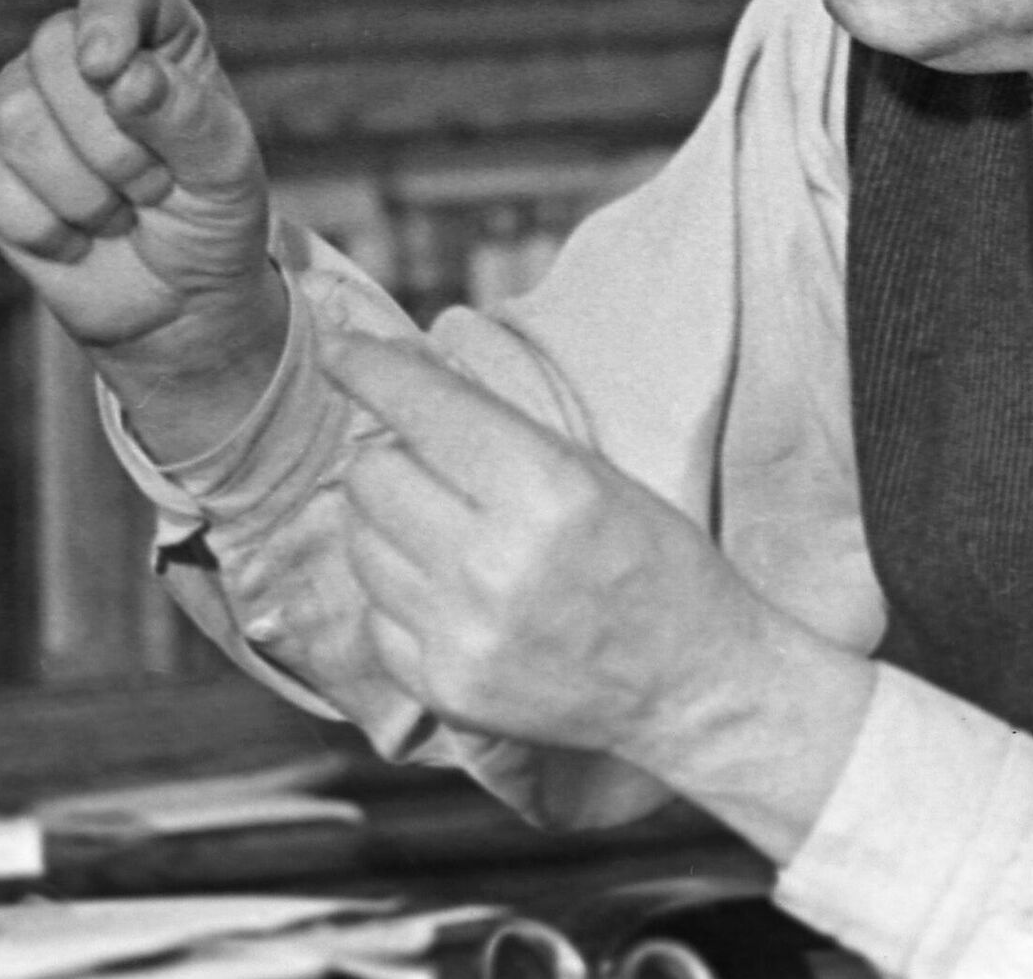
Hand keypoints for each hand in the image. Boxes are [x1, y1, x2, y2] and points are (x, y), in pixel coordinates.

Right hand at [0, 0, 280, 395]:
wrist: (177, 299)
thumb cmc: (211, 217)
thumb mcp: (226, 169)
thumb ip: (187, 115)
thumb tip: (123, 75)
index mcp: (155, 37)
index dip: (108, 15)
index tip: (109, 65)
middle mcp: (78, 57)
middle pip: (52, 52)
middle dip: (111, 142)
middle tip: (153, 188)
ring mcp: (18, 104)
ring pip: (13, 118)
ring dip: (80, 191)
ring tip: (119, 215)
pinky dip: (38, 224)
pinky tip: (75, 239)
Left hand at [322, 325, 784, 767]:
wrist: (693, 684)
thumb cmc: (654, 559)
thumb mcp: (592, 470)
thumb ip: (498, 426)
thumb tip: (402, 371)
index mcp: (545, 487)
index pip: (421, 407)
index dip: (368, 367)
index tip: (340, 347)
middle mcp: (494, 560)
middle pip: (372, 474)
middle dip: (388, 453)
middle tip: (427, 463)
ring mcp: (463, 630)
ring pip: (361, 543)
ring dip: (388, 523)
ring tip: (442, 529)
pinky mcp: (445, 685)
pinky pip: (375, 614)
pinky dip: (399, 592)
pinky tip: (450, 592)